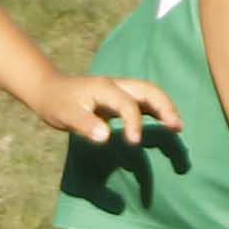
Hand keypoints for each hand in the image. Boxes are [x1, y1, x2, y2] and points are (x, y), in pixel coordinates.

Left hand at [35, 69, 178, 142]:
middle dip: (165, 106)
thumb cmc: (57, 104)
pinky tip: (167, 122)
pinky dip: (159, 109)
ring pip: (151, 93)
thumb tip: (105, 137)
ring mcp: (121, 89)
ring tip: (178, 126)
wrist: (50, 90)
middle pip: (149, 90)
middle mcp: (117, 85)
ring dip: (166, 106)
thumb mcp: (65, 116)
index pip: (127, 104)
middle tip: (177, 127)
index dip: (134, 122)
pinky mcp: (122, 97)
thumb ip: (85, 125)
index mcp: (104, 88)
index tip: (134, 142)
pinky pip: (146, 100)